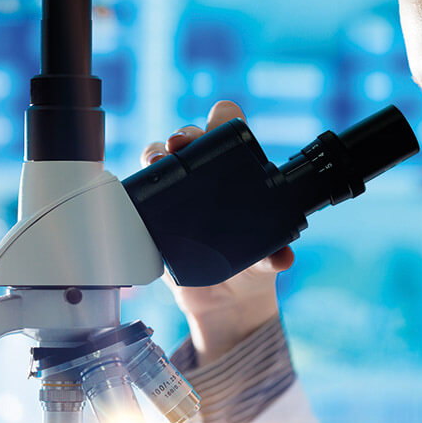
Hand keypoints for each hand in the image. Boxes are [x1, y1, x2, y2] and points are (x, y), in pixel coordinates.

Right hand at [140, 100, 293, 365]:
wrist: (223, 302)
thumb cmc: (251, 269)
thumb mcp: (264, 262)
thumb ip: (273, 258)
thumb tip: (283, 258)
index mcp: (238, 173)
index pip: (228, 128)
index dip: (222, 119)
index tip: (215, 128)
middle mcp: (206, 175)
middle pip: (190, 136)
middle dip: (183, 134)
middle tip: (178, 146)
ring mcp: (178, 192)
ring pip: (161, 155)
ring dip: (156, 152)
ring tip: (157, 162)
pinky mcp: (155, 213)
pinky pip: (142, 187)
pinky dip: (139, 182)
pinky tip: (138, 187)